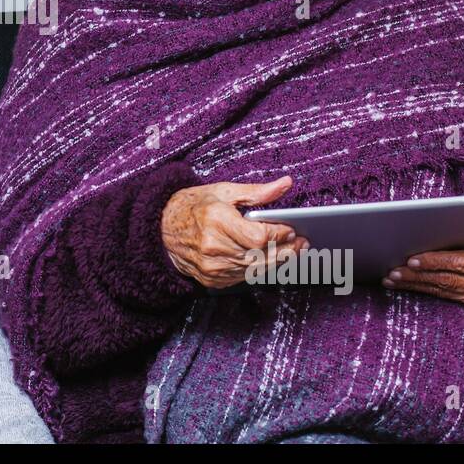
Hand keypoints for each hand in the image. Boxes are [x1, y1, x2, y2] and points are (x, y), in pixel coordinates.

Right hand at [160, 176, 306, 289]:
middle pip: (261, 256)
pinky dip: (260, 269)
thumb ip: (257, 191)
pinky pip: (244, 278)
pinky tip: (270, 259)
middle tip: (302, 242)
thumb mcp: (224, 191)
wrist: (162, 229)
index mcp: (216, 220)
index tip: (293, 229)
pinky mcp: (212, 280)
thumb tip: (285, 184)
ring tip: (291, 250)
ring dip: (278, 261)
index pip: (259, 237)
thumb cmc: (193, 206)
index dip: (280, 235)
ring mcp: (212, 267)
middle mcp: (213, 247)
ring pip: (256, 269)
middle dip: (287, 250)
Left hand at [382, 223, 463, 308]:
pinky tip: (409, 286)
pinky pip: (449, 297)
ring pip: (446, 291)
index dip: (436, 262)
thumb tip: (424, 230)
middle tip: (393, 271)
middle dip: (418, 276)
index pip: (462, 262)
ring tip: (393, 279)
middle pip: (450, 280)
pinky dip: (427, 290)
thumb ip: (463, 230)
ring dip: (417, 285)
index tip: (411, 260)